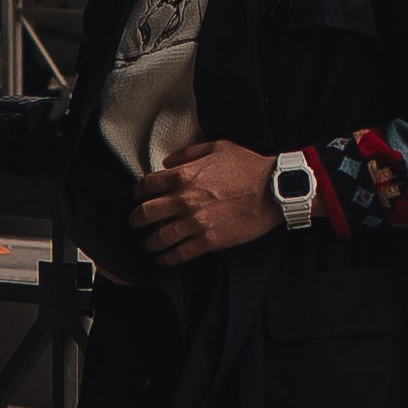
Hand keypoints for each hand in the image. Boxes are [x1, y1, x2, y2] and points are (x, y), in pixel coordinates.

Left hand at [131, 136, 284, 264]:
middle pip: (145, 213)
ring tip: (148, 245)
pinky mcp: (208, 241)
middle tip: (134, 223)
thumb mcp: (217, 147)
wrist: (273, 190)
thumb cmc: (249, 167)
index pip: (146, 185)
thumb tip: (167, 162)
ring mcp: (195, 223)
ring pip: (159, 238)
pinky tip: (164, 259)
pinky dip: (167, 259)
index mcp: (184, 175)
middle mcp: (184, 200)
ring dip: (149, 243)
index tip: (138, 197)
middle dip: (135, 220)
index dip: (138, 192)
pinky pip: (179, 254)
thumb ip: (188, 153)